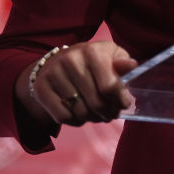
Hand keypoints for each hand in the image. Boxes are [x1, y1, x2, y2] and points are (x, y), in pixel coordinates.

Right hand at [19, 41, 137, 125]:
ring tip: (98, 114)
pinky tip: (81, 115)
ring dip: (93, 118)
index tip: (124, 104)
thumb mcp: (112, 56)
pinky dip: (75, 121)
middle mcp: (71, 60)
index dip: (120, 100)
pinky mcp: (40, 88)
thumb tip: (132, 65)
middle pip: (96, 102)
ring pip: (80, 112)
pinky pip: (62, 117)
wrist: (59, 60)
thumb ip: (122, 63)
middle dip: (108, 113)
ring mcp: (53, 74)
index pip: (109, 86)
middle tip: (111, 114)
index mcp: (92, 51)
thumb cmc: (94, 60)